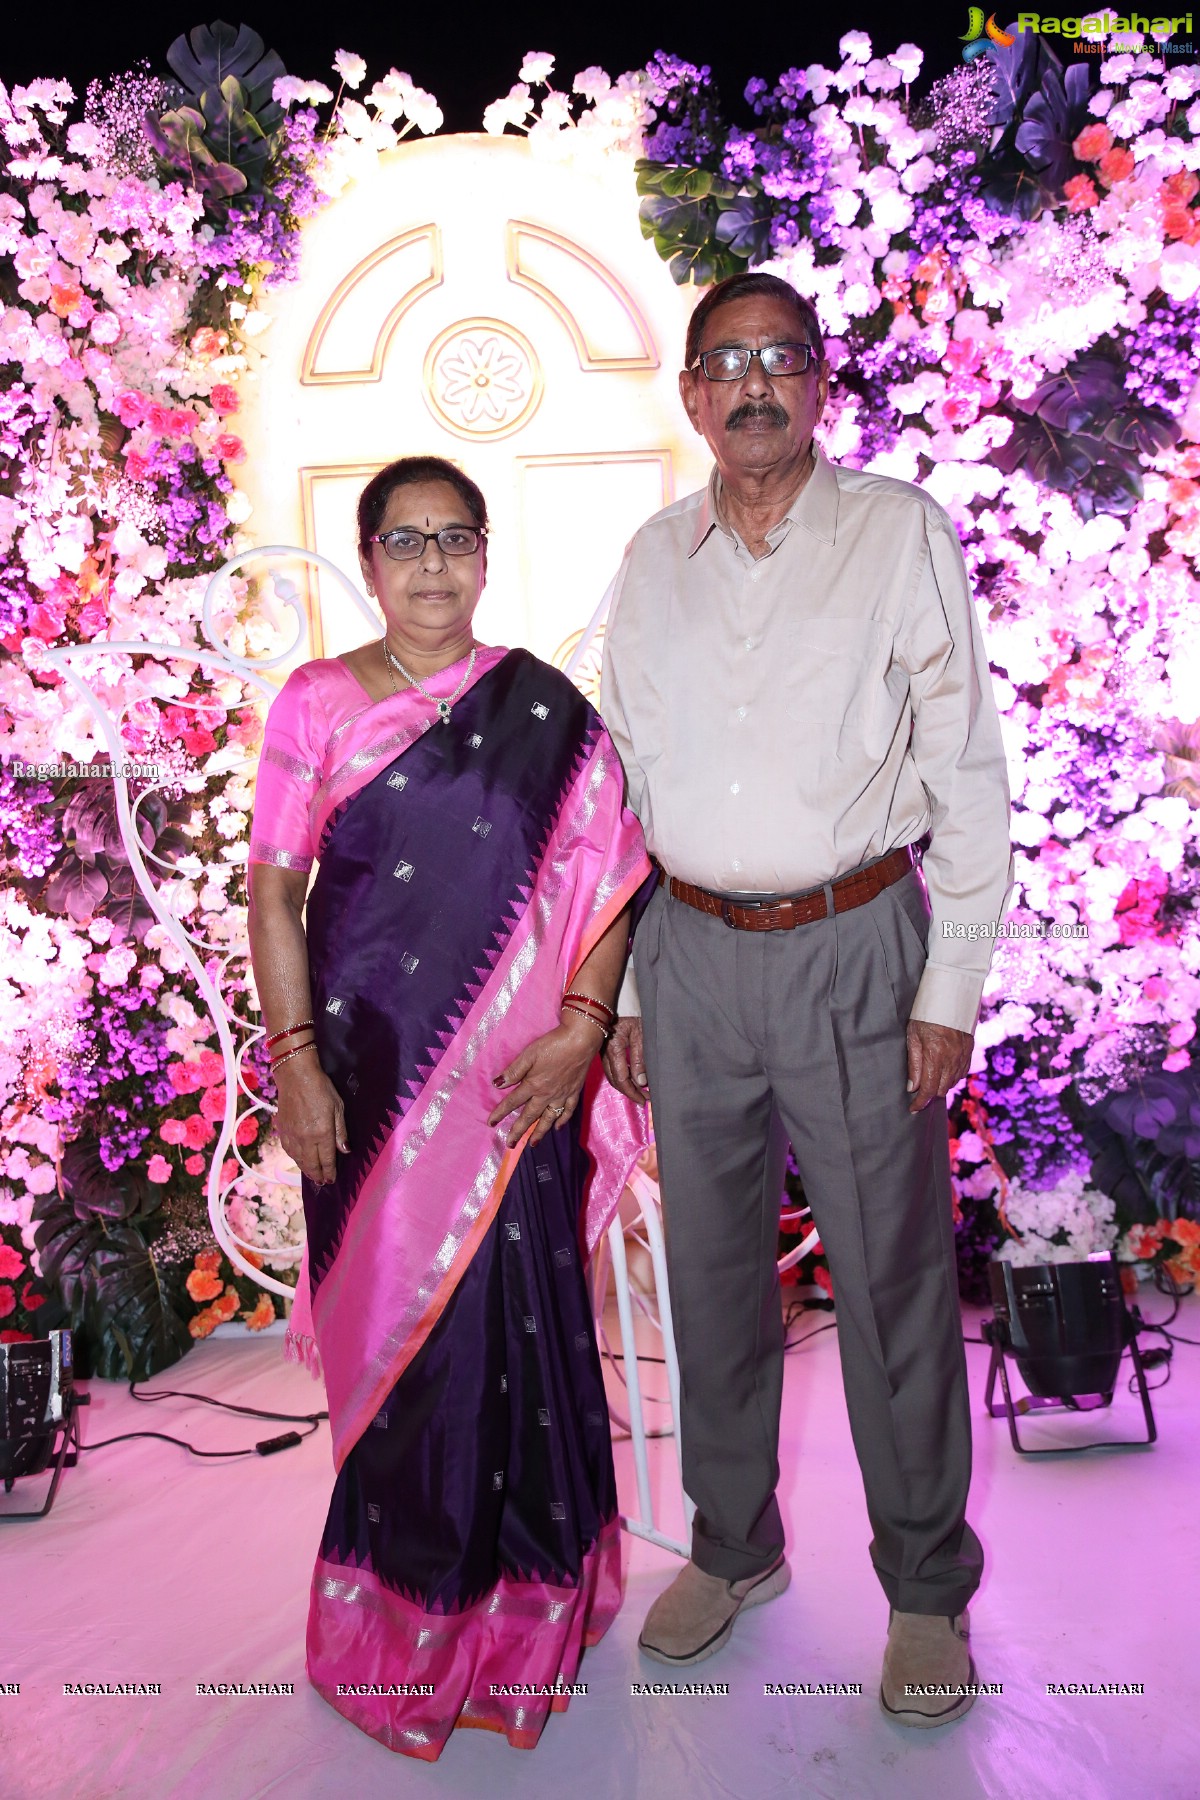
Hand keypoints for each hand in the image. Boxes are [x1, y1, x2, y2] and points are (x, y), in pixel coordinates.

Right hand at [273, 1052, 347, 1184]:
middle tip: (322, 1183)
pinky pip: (289, 1151)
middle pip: (311, 1164)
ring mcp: (292, 1136)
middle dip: (318, 1175)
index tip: (332, 1180)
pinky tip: (299, 1161)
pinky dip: (295, 1159)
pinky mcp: (282, 1131)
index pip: (327, 1159)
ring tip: (312, 1176)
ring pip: (299, 1160)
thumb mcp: (338, 1107)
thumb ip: (340, 1131)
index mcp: (322, 1133)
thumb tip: (345, 1150)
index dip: (330, 1171)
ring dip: (306, 1170)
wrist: (295, 1077)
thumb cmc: (321, 1089)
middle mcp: (306, 1139)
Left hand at [488, 1014, 600, 1148]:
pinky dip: (562, 1120)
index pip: (512, 1102)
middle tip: (510, 1144)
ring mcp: (562, 1095)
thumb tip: (498, 1084)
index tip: (491, 1123)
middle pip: (529, 1116)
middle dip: (518, 1131)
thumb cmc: (553, 1044)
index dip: (500, 1112)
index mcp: (533, 1085)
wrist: (581, 1040)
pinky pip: (568, 1111)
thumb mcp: (529, 1054)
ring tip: (533, 1144)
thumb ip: (514, 1071)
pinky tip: (558, 1127)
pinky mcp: (574, 1092)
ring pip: (548, 1118)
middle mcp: (546, 1094)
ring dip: (540, 1132)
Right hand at [602, 1016, 649, 1102]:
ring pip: (612, 1075)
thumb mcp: (640, 1035)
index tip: (645, 1100)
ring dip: (625, 1085)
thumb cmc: (633, 1013)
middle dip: (629, 1092)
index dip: (633, 1093)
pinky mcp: (605, 1048)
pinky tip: (631, 1078)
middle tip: (644, 1099)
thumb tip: (640, 1082)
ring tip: (640, 1091)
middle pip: (615, 1080)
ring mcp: (603, 1050)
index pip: (622, 1079)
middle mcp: (604, 1052)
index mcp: (613, 1049)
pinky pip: (611, 1067)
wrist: (621, 997)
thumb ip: (640, 1059)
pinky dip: (621, 1076)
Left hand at [906, 1019, 973, 1113]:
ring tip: (930, 1081)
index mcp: (935, 1055)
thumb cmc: (926, 1015)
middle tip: (919, 1094)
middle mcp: (952, 1059)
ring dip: (941, 1086)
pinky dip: (952, 1077)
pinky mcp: (969, 1051)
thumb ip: (914, 1063)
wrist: (950, 997)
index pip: (929, 1088)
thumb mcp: (913, 1036)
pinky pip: (962, 1073)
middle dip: (930, 1095)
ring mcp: (963, 1056)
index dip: (920, 1102)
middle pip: (942, 1089)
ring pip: (953, 1083)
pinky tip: (943, 1072)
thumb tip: (913, 1087)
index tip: (913, 1108)